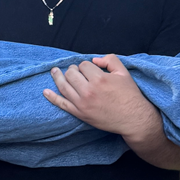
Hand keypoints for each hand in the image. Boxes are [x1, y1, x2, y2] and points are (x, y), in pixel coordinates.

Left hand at [42, 54, 162, 141]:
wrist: (133, 119)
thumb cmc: (129, 95)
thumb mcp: (124, 73)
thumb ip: (109, 60)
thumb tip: (94, 60)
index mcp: (99, 79)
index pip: (84, 65)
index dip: (87, 66)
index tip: (92, 70)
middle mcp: (88, 91)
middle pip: (71, 74)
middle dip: (73, 70)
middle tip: (76, 71)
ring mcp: (82, 103)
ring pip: (63, 86)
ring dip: (57, 77)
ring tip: (54, 72)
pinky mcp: (79, 113)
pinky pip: (62, 103)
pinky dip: (52, 97)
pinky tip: (45, 91)